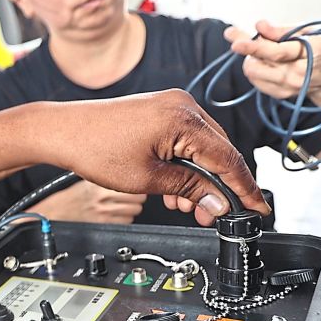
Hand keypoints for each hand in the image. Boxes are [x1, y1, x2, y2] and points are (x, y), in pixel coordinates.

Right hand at [34, 180, 144, 223]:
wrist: (56, 213)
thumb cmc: (70, 197)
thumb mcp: (88, 179)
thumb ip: (109, 176)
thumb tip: (128, 172)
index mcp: (100, 183)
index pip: (134, 182)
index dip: (137, 183)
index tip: (135, 183)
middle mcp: (104, 198)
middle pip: (139, 198)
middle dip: (136, 197)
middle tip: (128, 195)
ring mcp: (105, 213)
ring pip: (135, 210)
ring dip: (131, 208)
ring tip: (121, 205)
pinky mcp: (105, 224)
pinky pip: (127, 222)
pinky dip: (124, 219)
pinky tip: (115, 214)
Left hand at [52, 89, 268, 225]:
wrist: (63, 131)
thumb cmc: (96, 149)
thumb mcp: (148, 179)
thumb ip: (190, 190)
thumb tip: (219, 203)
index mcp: (183, 119)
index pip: (229, 158)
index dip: (245, 188)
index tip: (258, 209)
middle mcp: (183, 105)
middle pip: (220, 152)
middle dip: (218, 188)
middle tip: (211, 216)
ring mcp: (173, 105)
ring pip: (204, 148)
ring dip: (200, 179)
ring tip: (184, 205)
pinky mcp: (162, 110)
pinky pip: (188, 140)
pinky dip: (186, 165)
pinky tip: (174, 189)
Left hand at [226, 20, 320, 104]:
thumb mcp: (308, 31)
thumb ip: (281, 30)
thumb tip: (259, 25)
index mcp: (311, 53)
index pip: (276, 51)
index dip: (253, 46)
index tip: (235, 40)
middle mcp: (299, 75)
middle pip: (258, 65)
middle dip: (248, 50)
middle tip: (247, 38)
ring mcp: (289, 88)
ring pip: (253, 73)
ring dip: (252, 59)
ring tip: (266, 51)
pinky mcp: (281, 95)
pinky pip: (256, 81)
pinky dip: (257, 69)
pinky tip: (269, 63)